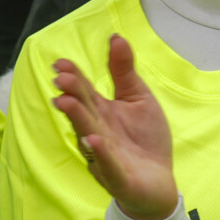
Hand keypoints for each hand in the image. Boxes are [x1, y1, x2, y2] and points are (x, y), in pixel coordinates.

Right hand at [49, 35, 177, 219]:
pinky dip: (100, 154)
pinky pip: (107, 165)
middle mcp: (97, 131)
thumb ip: (124, 71)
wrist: (158, 183)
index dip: (73, 77)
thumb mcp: (138, 98)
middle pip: (82, 111)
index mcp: (101, 112)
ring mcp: (104, 156)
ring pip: (88, 135)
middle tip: (61, 79)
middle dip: (71, 95)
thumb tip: (115, 36)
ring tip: (66, 102)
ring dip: (77, 119)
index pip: (83, 91)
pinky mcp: (117, 177)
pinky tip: (94, 140)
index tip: (61, 63)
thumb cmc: (145, 140)